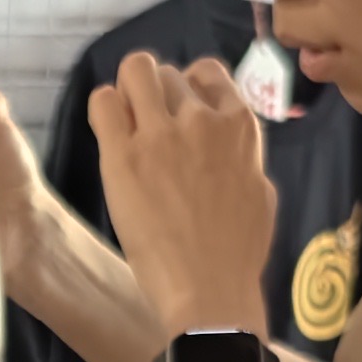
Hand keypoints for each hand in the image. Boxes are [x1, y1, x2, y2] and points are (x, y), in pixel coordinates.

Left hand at [86, 54, 276, 336]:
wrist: (209, 289)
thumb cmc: (238, 253)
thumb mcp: (260, 190)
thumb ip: (242, 155)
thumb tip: (230, 144)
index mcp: (239, 125)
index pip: (207, 72)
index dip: (188, 88)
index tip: (179, 113)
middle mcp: (201, 119)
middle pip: (167, 74)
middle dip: (155, 96)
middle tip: (148, 130)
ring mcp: (161, 134)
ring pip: (135, 71)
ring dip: (127, 93)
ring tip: (125, 127)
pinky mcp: (124, 156)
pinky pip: (102, 102)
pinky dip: (103, 108)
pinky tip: (108, 134)